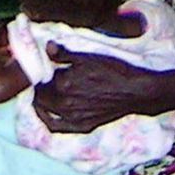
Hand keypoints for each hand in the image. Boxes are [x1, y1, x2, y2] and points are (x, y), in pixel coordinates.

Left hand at [31, 46, 174, 132]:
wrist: (135, 91)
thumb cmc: (114, 71)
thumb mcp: (89, 57)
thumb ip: (64, 54)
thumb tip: (47, 47)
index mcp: (64, 83)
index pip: (42, 78)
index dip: (43, 73)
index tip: (46, 70)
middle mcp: (65, 102)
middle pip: (41, 95)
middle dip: (40, 88)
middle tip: (44, 81)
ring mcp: (72, 117)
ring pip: (45, 111)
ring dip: (41, 103)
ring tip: (43, 96)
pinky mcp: (81, 126)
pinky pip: (56, 127)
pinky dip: (47, 120)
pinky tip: (47, 114)